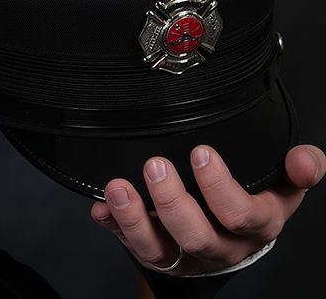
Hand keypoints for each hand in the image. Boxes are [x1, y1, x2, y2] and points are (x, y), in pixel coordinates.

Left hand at [89, 142, 324, 274]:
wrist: (239, 232)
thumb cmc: (260, 195)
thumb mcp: (285, 181)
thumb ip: (301, 166)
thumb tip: (305, 159)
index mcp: (256, 226)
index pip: (243, 216)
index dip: (220, 188)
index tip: (200, 152)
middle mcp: (222, 246)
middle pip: (198, 237)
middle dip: (173, 203)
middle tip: (155, 166)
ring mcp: (187, 254)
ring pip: (160, 250)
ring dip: (135, 220)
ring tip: (117, 187)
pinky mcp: (158, 252)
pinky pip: (133, 246)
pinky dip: (115, 227)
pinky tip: (101, 209)